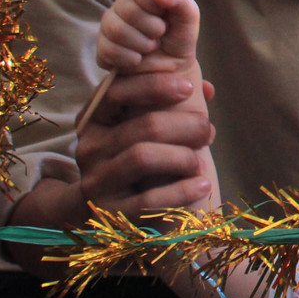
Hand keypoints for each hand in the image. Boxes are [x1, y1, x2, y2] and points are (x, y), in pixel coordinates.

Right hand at [74, 70, 214, 217]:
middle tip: (207, 130)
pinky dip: (182, 191)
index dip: (153, 84)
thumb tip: (206, 88)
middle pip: (144, 126)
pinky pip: (148, 200)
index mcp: (94, 120)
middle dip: (186, 125)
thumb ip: (168, 103)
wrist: (106, 211)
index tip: (188, 87)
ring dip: (182, 157)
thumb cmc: (135, 158)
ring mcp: (96, 181)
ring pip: (142, 157)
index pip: (115, 92)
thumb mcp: (140, 128)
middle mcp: (90, 148)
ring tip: (200, 162)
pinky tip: (202, 185)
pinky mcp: (109, 213)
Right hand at [98, 0, 199, 75]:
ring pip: (116, 30)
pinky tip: (139, 59)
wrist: (173, 70)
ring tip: (151, 47)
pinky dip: (131, 59)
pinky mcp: (103, 49)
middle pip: (127, 8)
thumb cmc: (179, 38)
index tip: (162, 12)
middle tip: (160, 35)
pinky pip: (109, 51)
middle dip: (152, 27)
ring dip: (142, 44)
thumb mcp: (188, 17)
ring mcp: (109, 26)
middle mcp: (122, 5)